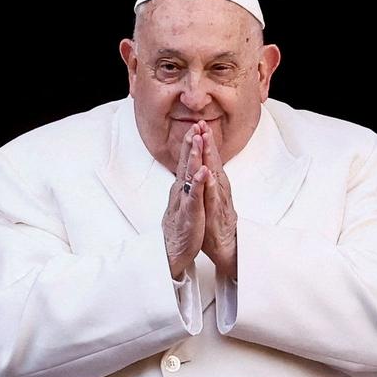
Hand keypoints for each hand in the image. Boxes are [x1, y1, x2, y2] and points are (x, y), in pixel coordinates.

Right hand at [162, 125, 208, 278]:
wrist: (172, 251)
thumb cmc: (180, 227)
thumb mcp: (183, 202)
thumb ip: (185, 187)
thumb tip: (186, 172)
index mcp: (181, 188)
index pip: (185, 162)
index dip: (190, 145)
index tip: (195, 127)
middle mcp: (181, 192)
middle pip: (185, 164)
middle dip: (190, 144)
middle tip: (195, 125)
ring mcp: (185, 202)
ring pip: (189, 176)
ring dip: (193, 158)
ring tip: (198, 141)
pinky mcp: (190, 214)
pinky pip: (195, 197)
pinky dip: (199, 184)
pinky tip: (204, 172)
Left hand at [198, 122, 237, 279]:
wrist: (226, 247)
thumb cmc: (215, 225)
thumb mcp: (209, 200)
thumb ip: (207, 184)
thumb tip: (203, 169)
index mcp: (215, 185)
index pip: (209, 160)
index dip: (204, 143)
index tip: (199, 125)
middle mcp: (219, 189)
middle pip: (214, 162)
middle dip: (208, 143)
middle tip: (203, 124)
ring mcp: (219, 200)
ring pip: (214, 175)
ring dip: (211, 158)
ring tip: (206, 141)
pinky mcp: (217, 213)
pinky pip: (214, 197)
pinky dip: (212, 185)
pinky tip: (209, 174)